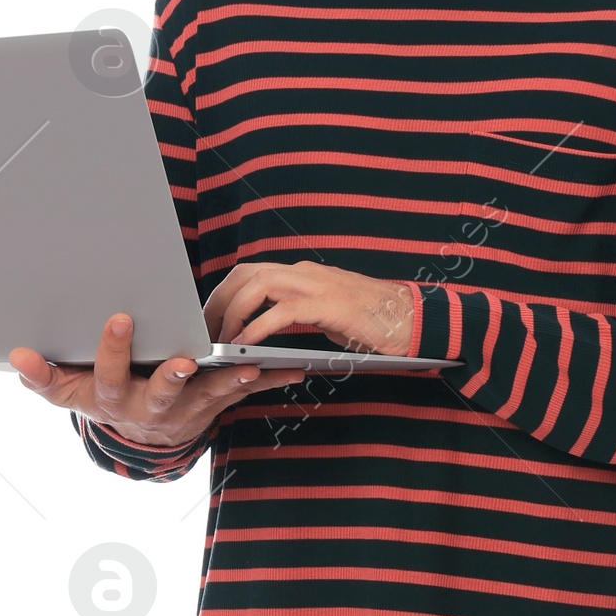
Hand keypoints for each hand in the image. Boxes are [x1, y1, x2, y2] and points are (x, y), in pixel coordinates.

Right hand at [9, 311, 311, 448]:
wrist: (140, 436)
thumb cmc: (102, 399)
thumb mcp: (69, 392)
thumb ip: (44, 377)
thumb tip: (17, 356)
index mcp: (115, 398)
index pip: (109, 374)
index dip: (112, 350)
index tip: (117, 319)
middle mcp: (151, 407)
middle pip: (161, 392)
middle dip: (173, 376)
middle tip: (186, 359)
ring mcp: (186, 410)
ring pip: (208, 395)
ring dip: (229, 381)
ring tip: (248, 365)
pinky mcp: (214, 406)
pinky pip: (241, 393)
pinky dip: (266, 381)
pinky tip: (291, 367)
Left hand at [204, 260, 415, 356]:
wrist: (410, 320)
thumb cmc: (371, 322)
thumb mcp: (325, 315)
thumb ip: (296, 314)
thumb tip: (266, 328)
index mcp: (302, 274)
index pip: (250, 273)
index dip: (223, 293)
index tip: (209, 319)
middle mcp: (305, 272)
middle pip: (246, 274)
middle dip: (219, 301)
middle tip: (205, 331)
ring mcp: (317, 285)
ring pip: (259, 286)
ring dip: (234, 312)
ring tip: (224, 339)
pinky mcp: (329, 305)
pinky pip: (283, 311)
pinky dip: (260, 327)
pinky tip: (248, 344)